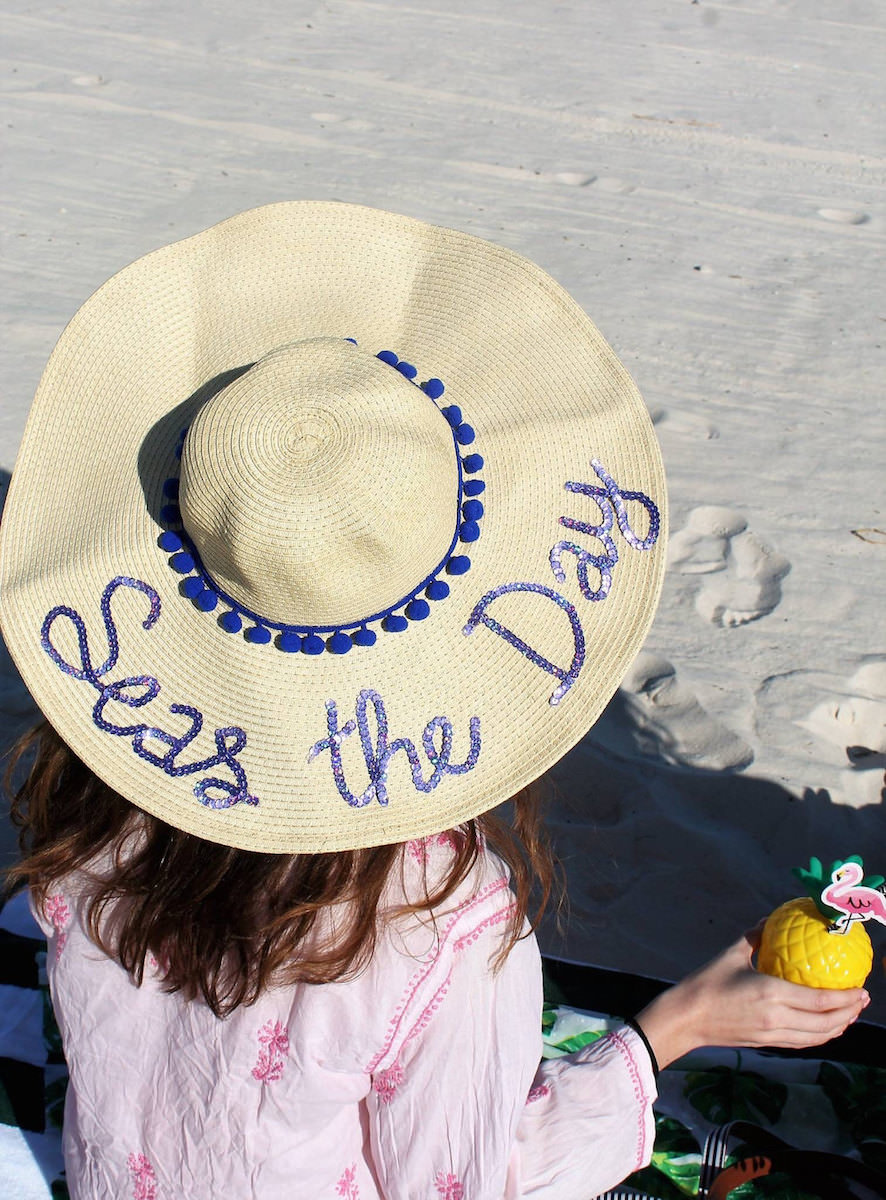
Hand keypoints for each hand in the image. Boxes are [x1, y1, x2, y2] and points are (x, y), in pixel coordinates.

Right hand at [633, 928, 869, 1069]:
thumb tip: (770, 920)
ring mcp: (773, 1034)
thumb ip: (754, 936)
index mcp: (771, 993)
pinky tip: (826, 1027)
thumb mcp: (731, 954)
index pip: (820, 1001)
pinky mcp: (767, 1043)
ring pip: (817, 1036)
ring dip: (839, 1027)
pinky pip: (803, 1042)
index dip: (846, 998)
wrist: (687, 1017)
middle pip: (825, 1022)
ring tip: (851, 1015)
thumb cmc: (706, 982)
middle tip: (863, 1000)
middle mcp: (776, 1017)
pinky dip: (820, 1036)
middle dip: (850, 1013)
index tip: (861, 989)